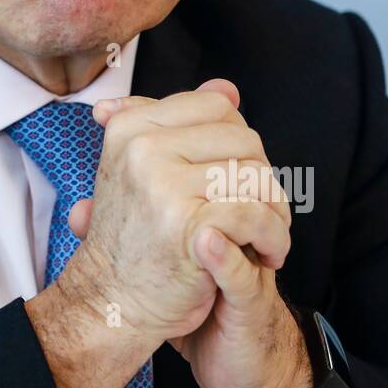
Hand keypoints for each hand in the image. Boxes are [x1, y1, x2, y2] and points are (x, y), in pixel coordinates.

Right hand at [59, 80, 274, 346]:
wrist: (113, 300)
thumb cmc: (136, 235)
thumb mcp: (146, 167)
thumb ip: (183, 123)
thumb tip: (228, 87)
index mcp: (131, 127)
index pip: (214, 105)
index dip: (239, 140)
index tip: (237, 175)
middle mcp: (143, 147)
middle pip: (243, 139)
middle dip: (263, 178)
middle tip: (261, 212)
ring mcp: (163, 184)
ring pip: (255, 176)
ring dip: (274, 211)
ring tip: (266, 236)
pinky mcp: (187, 224)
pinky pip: (256, 214)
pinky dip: (273, 238)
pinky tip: (267, 254)